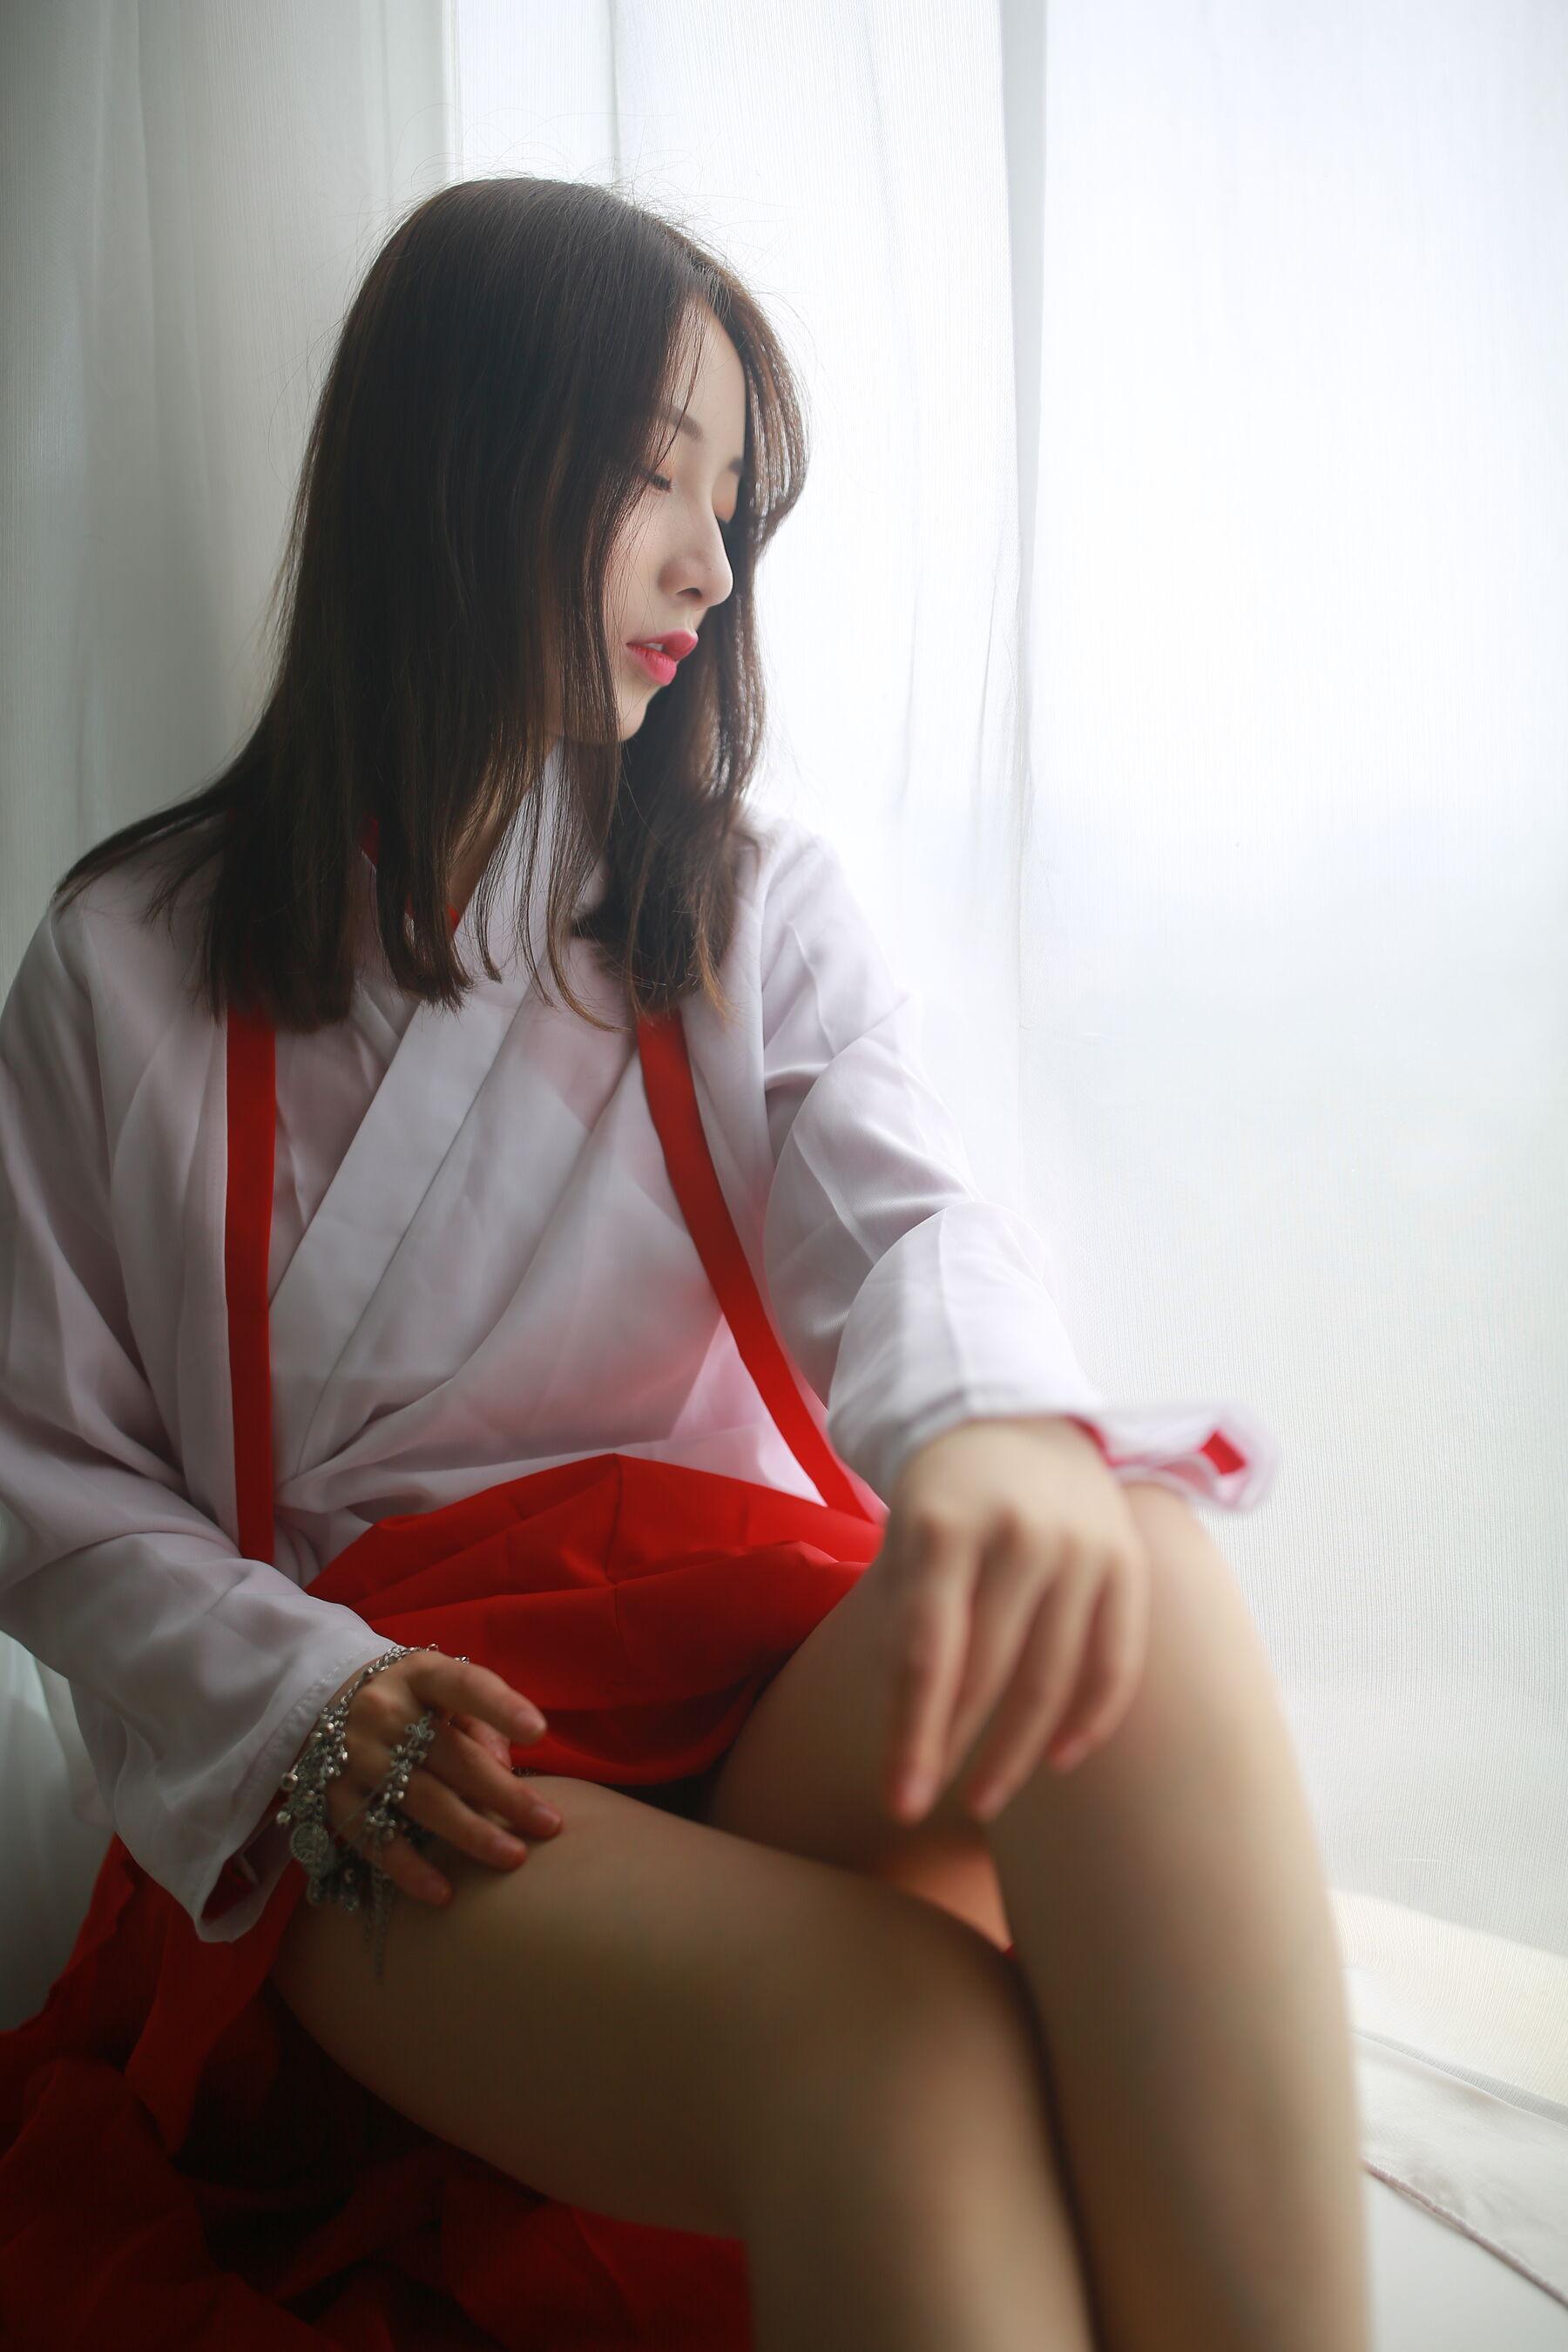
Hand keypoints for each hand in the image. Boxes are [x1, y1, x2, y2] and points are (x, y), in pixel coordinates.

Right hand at [285, 1654, 562, 1906]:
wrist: (330, 1704)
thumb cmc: (414, 1700)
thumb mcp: (446, 1689)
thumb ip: (481, 1721)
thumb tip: (503, 1765)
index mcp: (420, 1675)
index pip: (464, 1685)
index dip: (501, 1708)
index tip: (539, 1733)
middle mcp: (383, 1711)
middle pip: (452, 1756)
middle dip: (503, 1794)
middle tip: (548, 1824)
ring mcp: (355, 1756)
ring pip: (421, 1800)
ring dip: (470, 1833)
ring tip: (513, 1857)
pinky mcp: (336, 1798)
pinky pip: (375, 1839)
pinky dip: (409, 1869)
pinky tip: (444, 1891)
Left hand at [869, 1416, 1151, 1824]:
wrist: (1012, 1414)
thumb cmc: (942, 1497)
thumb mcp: (903, 1541)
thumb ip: (908, 1624)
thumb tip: (913, 1735)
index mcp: (947, 1523)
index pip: (929, 1654)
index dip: (913, 1736)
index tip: (899, 1798)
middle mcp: (1022, 1533)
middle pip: (989, 1673)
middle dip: (954, 1751)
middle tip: (925, 1806)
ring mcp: (1083, 1545)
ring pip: (1053, 1677)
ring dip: (1018, 1753)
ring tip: (982, 1799)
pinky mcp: (1127, 1560)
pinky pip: (1115, 1660)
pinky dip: (1090, 1719)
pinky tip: (1058, 1762)